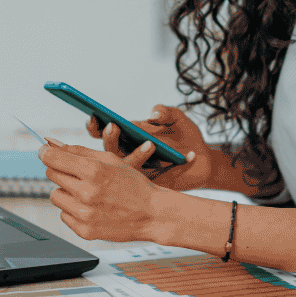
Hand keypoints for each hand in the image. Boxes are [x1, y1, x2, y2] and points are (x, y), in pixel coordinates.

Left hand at [39, 140, 166, 242]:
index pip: (53, 158)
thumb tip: (51, 144)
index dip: (46, 152)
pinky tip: (92, 208)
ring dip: (66, 192)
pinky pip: (63, 215)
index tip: (44, 151)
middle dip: (60, 170)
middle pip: (51, 174)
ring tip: (87, 193)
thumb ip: (79, 151)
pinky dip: (73, 210)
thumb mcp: (111, 160)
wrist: (152, 214)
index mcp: (94, 171)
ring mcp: (85, 214)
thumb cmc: (133, 184)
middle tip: (78, 174)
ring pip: (54, 196)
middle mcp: (87, 193)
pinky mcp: (84, 231)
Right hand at [86, 104, 216, 191]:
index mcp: (130, 137)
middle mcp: (130, 155)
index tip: (93, 116)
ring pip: (129, 169)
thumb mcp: (177, 118)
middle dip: (109, 139)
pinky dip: (177, 167)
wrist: (202, 157)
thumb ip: (166, 112)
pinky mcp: (157, 185)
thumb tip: (153, 114)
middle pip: (110, 152)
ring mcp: (142, 171)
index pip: (105, 132)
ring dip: (137, 156)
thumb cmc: (184, 134)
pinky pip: (160, 178)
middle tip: (113, 127)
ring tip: (151, 144)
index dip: (95, 126)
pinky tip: (190, 155)